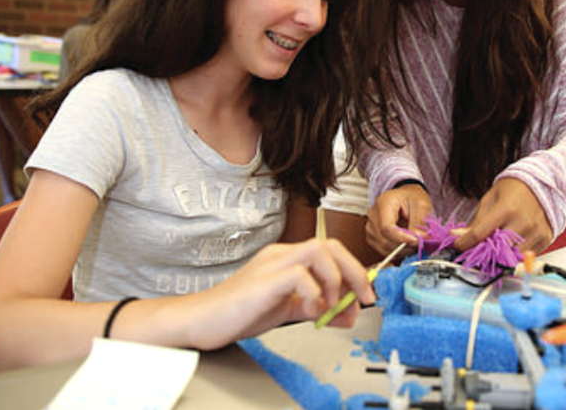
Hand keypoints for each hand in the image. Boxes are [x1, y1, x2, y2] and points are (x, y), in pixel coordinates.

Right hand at [198, 238, 373, 345]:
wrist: (201, 321)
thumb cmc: (237, 313)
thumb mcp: (286, 311)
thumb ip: (316, 309)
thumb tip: (346, 313)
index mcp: (287, 258)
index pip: (330, 250)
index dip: (354, 269)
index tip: (364, 294)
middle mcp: (281, 254)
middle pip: (330, 244)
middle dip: (354, 270)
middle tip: (363, 297)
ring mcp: (272, 263)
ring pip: (318, 250)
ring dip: (335, 279)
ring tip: (331, 305)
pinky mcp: (264, 280)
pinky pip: (299, 275)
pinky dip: (313, 293)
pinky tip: (309, 310)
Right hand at [365, 184, 431, 255]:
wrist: (405, 197)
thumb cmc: (412, 198)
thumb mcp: (421, 203)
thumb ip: (420, 221)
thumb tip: (420, 239)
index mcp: (383, 203)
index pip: (387, 228)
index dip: (402, 238)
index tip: (417, 241)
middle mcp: (373, 215)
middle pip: (385, 240)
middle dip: (405, 245)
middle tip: (420, 242)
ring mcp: (370, 227)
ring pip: (385, 248)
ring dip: (402, 250)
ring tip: (414, 241)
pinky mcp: (372, 237)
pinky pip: (384, 251)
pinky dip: (397, 252)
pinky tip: (406, 244)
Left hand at [454, 178, 551, 253]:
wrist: (540, 183)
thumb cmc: (513, 190)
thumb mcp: (490, 199)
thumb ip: (476, 221)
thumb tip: (457, 236)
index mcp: (506, 209)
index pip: (480, 234)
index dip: (465, 243)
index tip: (458, 245)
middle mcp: (523, 222)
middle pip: (497, 250)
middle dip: (484, 253)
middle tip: (477, 250)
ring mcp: (536, 232)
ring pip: (512, 257)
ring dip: (501, 256)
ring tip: (495, 248)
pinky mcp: (545, 239)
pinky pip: (527, 256)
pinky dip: (516, 254)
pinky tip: (512, 244)